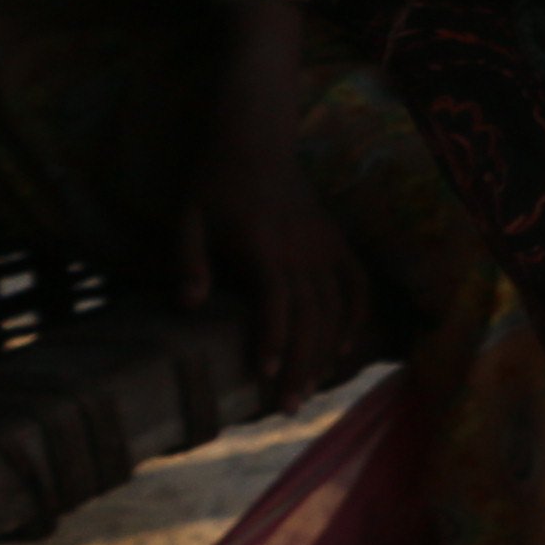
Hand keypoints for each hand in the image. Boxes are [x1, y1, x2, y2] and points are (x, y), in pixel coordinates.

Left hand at [182, 2, 369, 402]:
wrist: (256, 137)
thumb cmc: (214, 180)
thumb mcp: (187, 217)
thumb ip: (188, 261)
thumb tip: (191, 305)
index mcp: (264, 243)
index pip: (276, 299)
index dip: (274, 338)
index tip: (267, 376)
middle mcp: (302, 247)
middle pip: (311, 313)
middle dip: (302, 363)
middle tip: (288, 408)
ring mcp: (325, 244)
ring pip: (336, 306)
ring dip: (326, 351)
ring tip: (312, 391)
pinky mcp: (336, 241)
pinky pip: (357, 284)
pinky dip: (356, 319)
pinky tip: (343, 350)